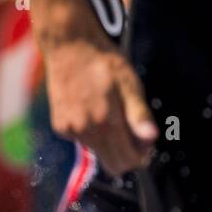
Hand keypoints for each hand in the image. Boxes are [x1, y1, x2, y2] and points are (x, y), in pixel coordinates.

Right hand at [43, 29, 156, 174]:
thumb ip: (139, 115)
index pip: (127, 162)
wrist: (68, 46)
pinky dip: (90, 130)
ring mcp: (69, 128)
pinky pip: (82, 140)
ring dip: (107, 140)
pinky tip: (89, 107)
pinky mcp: (59, 125)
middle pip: (112, 164)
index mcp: (105, 122)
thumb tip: (151, 138)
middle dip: (126, 152)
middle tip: (130, 127)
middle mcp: (85, 130)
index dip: (142, 155)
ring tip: (107, 110)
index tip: (144, 138)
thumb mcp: (129, 84)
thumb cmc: (103, 62)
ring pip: (98, 151)